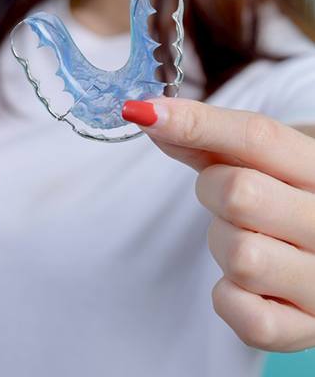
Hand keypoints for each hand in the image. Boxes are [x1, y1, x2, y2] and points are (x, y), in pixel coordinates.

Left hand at [122, 98, 314, 351]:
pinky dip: (229, 296)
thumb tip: (145, 114)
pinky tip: (246, 283)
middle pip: (240, 194)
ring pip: (241, 256)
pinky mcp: (306, 328)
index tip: (143, 114)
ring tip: (244, 240)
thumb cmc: (277, 195)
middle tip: (225, 197)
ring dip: (222, 246)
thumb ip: (204, 137)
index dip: (193, 122)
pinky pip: (244, 313)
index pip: (257, 136)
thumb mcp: (253, 159)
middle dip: (213, 191)